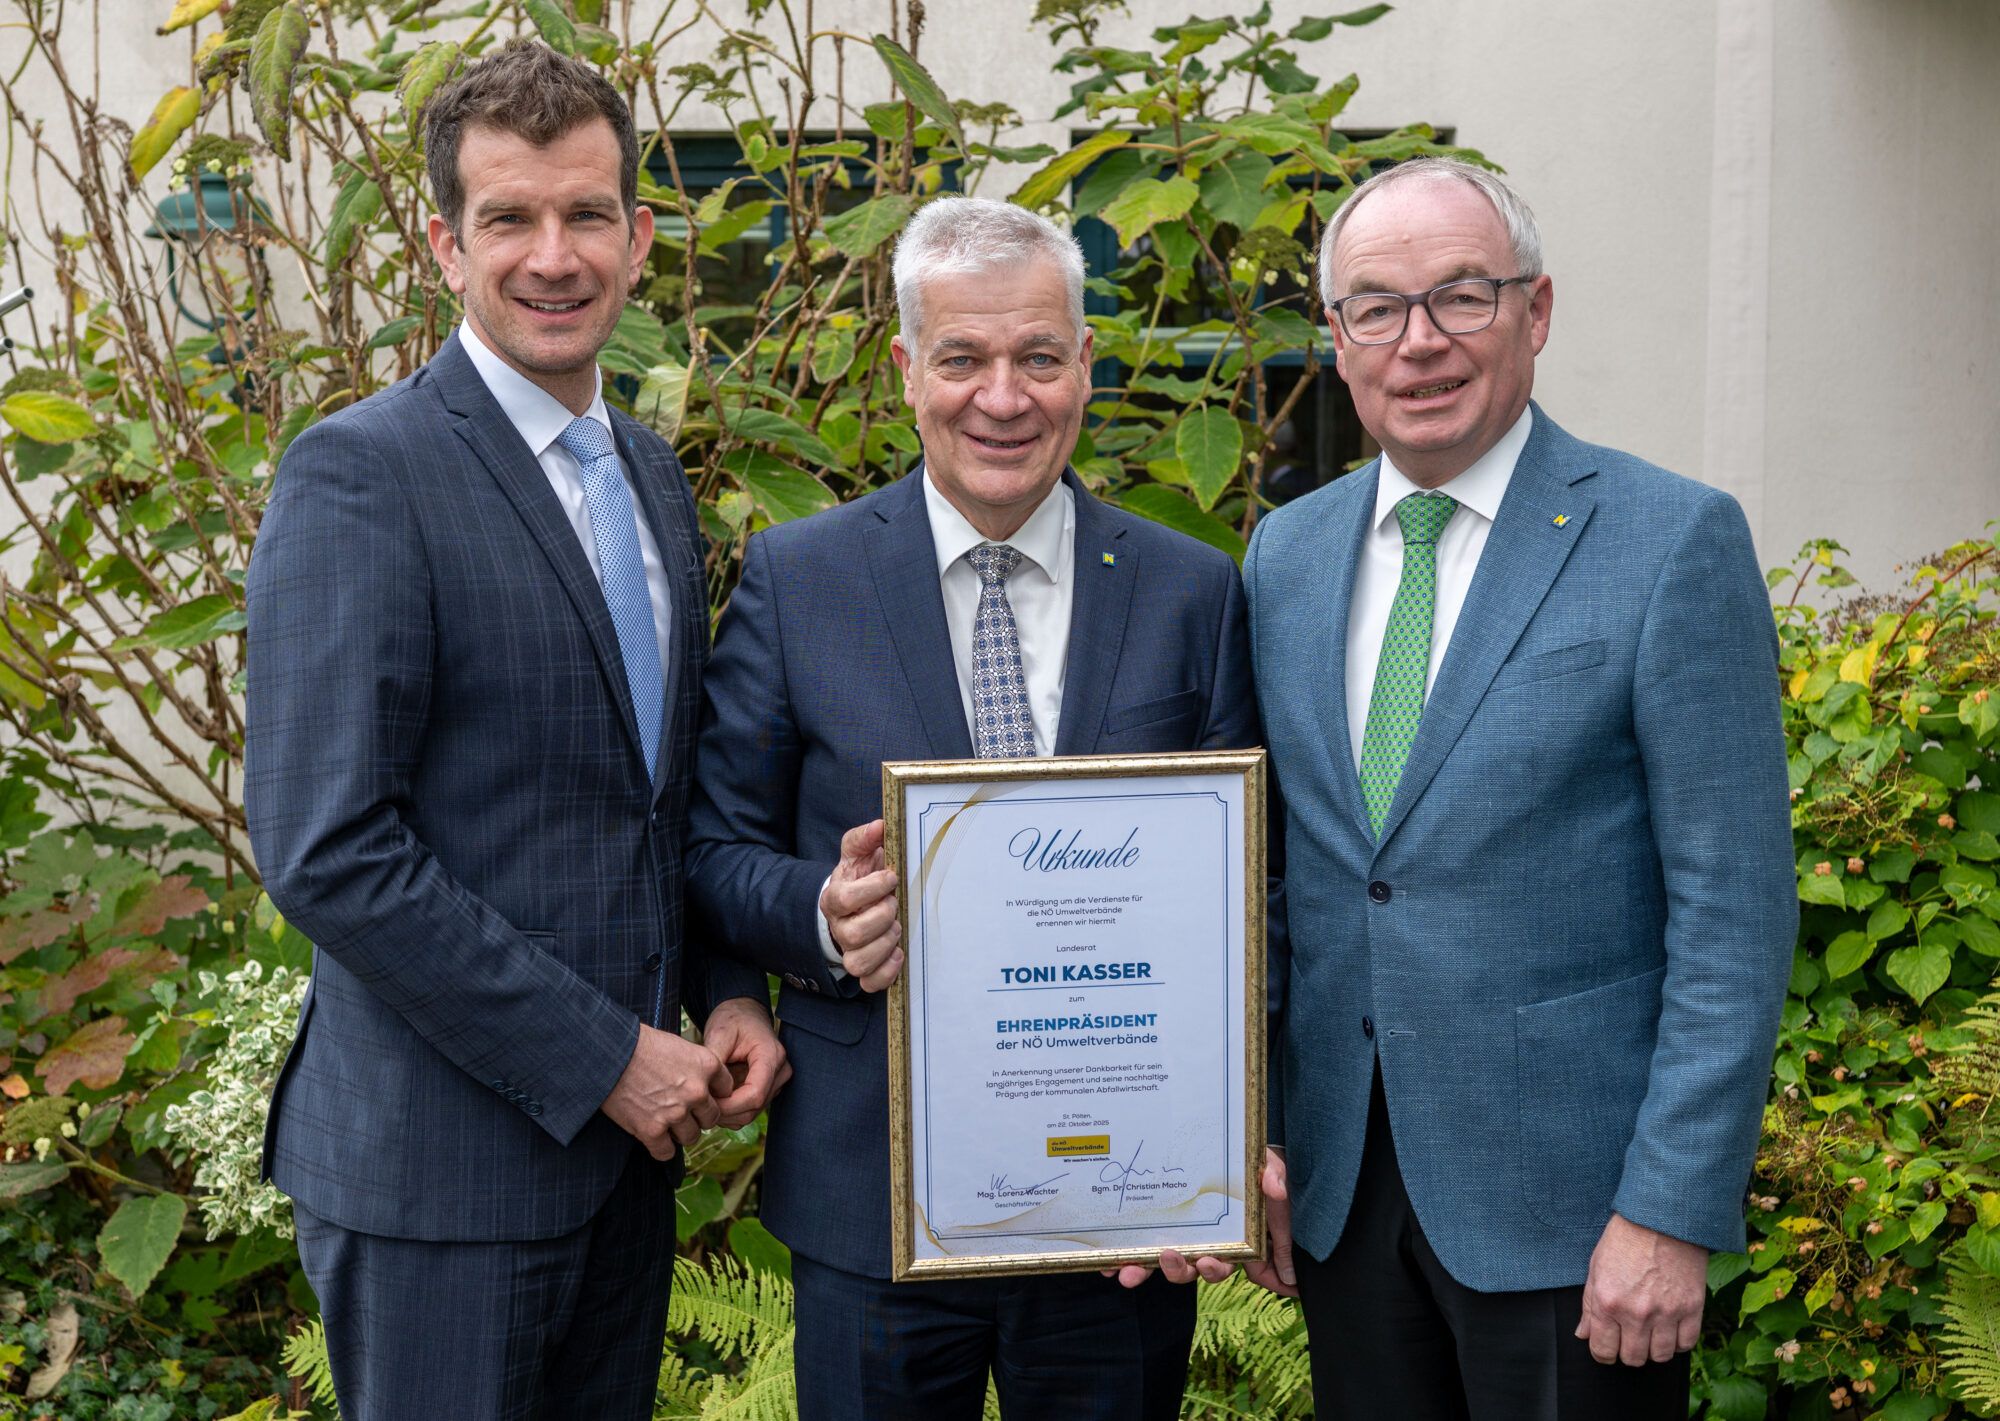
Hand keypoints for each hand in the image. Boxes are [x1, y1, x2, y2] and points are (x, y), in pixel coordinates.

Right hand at [600, 1023, 730, 1160]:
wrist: (609, 1054)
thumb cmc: (641, 1044)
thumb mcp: (679, 1046)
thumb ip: (697, 1066)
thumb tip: (705, 1084)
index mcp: (707, 1065)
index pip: (726, 1089)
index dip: (713, 1093)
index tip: (701, 1094)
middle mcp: (697, 1092)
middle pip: (711, 1117)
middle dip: (698, 1115)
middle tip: (682, 1110)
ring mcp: (675, 1113)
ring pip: (691, 1137)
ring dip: (681, 1132)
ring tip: (667, 1122)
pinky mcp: (652, 1130)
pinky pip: (666, 1152)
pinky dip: (661, 1148)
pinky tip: (655, 1137)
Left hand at [703, 996, 791, 1127]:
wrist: (744, 1013)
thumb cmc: (732, 1019)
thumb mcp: (719, 1033)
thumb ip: (714, 1062)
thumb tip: (705, 1091)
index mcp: (771, 1056)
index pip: (755, 1094)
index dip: (730, 1105)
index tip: (707, 1102)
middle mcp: (780, 1071)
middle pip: (754, 1107)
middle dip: (725, 1111)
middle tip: (700, 1103)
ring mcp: (776, 1082)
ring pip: (751, 1112)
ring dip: (727, 1114)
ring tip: (706, 1100)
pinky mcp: (768, 1089)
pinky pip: (749, 1111)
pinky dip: (731, 1112)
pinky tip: (716, 1099)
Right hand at [821, 819, 902, 991]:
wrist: (853, 904)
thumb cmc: (858, 878)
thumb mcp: (857, 854)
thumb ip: (864, 839)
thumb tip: (879, 826)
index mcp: (834, 899)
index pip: (844, 899)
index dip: (871, 888)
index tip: (891, 877)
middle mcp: (838, 929)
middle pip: (855, 934)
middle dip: (883, 916)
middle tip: (894, 903)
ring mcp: (849, 952)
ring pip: (858, 963)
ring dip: (885, 944)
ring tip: (896, 927)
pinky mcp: (864, 969)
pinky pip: (869, 984)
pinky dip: (886, 972)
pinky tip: (898, 953)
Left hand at [1106, 1149, 1295, 1294]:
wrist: (1226, 1152)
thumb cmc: (1250, 1165)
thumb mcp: (1267, 1167)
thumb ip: (1272, 1177)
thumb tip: (1274, 1188)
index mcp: (1229, 1238)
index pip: (1224, 1263)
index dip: (1214, 1268)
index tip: (1205, 1260)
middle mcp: (1202, 1243)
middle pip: (1189, 1269)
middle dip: (1175, 1271)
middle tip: (1165, 1258)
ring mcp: (1177, 1236)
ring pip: (1160, 1263)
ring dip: (1143, 1270)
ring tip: (1126, 1272)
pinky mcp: (1155, 1226)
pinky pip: (1139, 1247)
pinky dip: (1122, 1257)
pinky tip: (1104, 1263)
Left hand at [1576, 1213, 1707, 1365]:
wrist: (1662, 1218)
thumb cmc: (1625, 1239)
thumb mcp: (1596, 1267)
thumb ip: (1588, 1306)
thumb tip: (1583, 1335)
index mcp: (1607, 1302)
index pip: (1603, 1350)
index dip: (1603, 1353)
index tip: (1607, 1346)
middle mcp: (1636, 1313)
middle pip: (1632, 1358)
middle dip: (1627, 1352)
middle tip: (1629, 1337)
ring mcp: (1666, 1313)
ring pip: (1660, 1356)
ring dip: (1653, 1349)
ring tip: (1650, 1332)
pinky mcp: (1692, 1308)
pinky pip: (1686, 1344)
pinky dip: (1678, 1342)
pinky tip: (1670, 1328)